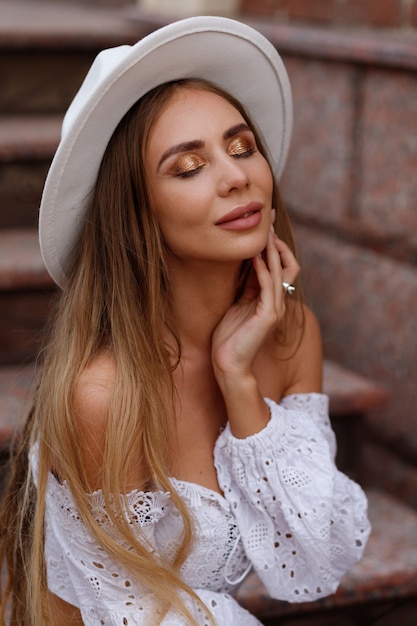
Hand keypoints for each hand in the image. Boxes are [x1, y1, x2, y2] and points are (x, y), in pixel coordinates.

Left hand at [212, 229, 299, 385]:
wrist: (229, 365)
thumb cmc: (228, 339)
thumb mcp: (237, 305)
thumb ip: (246, 287)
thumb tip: (248, 264)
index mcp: (270, 300)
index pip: (279, 266)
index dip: (273, 246)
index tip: (266, 225)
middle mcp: (278, 302)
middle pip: (287, 264)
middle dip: (277, 241)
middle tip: (269, 219)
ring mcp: (275, 309)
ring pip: (280, 271)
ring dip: (272, 250)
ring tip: (264, 231)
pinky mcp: (269, 315)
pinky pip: (268, 285)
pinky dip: (263, 268)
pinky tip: (254, 254)